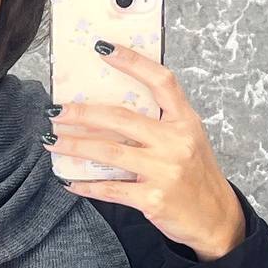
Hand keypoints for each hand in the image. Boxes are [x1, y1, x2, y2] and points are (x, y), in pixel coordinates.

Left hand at [44, 40, 245, 260]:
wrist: (215, 219)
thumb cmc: (196, 175)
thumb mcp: (188, 140)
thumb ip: (160, 123)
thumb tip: (111, 109)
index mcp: (185, 121)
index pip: (160, 81)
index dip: (132, 61)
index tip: (103, 48)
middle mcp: (176, 142)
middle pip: (121, 118)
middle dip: (81, 113)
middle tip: (55, 111)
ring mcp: (165, 171)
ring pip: (108, 152)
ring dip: (74, 145)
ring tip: (51, 141)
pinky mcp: (153, 199)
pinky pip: (110, 189)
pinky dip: (85, 185)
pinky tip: (68, 180)